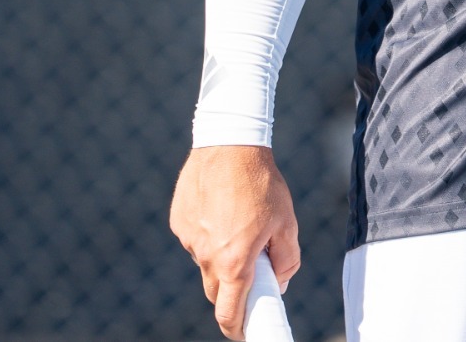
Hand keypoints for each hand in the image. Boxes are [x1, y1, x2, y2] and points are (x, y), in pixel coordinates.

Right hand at [169, 144, 300, 339]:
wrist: (229, 143)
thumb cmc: (262, 183)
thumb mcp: (287, 223)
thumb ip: (286, 260)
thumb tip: (279, 283)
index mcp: (234, 262)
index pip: (229, 313)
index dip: (238, 328)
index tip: (245, 331)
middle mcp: (206, 256)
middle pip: (216, 291)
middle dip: (232, 291)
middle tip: (251, 273)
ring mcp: (189, 239)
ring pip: (206, 262)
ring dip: (221, 256)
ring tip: (239, 223)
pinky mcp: (179, 221)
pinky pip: (195, 239)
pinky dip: (208, 234)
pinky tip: (222, 209)